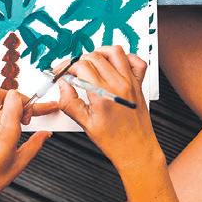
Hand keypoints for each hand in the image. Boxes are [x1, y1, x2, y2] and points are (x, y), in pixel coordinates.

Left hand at [0, 87, 58, 198]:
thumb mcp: (17, 164)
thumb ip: (34, 145)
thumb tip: (44, 135)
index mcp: (4, 131)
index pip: (17, 99)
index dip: (32, 103)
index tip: (41, 108)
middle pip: (9, 96)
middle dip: (22, 105)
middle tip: (26, 117)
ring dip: (5, 100)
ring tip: (9, 112)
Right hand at [58, 46, 164, 172]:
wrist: (136, 149)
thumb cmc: (114, 141)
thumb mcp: (85, 124)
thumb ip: (70, 103)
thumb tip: (63, 85)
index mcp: (103, 95)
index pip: (82, 67)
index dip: (67, 67)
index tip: (63, 73)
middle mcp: (118, 85)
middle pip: (95, 57)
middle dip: (80, 60)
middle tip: (74, 71)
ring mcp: (131, 82)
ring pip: (115, 52)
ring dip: (100, 53)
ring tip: (91, 63)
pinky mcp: (139, 84)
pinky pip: (136, 61)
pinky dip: (125, 58)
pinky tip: (115, 66)